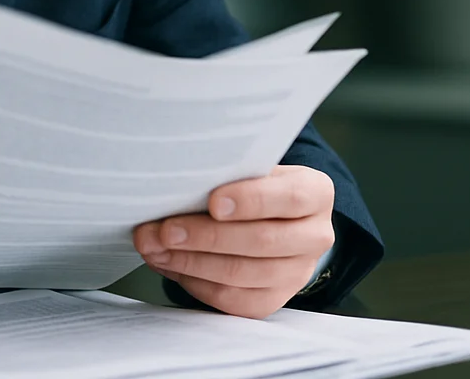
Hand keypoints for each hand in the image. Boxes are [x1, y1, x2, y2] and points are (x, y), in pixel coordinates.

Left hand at [132, 164, 334, 318]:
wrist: (272, 220)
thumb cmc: (251, 185)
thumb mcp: (250, 168)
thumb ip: (226, 173)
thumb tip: (175, 182)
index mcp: (314, 193)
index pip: (290, 198)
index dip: (250, 201)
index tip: (212, 202)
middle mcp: (315, 236)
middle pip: (261, 241)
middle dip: (205, 236)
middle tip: (164, 230)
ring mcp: (297, 273)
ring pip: (243, 274)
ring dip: (190, 262)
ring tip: (154, 247)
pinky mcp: (273, 300)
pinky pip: (233, 299)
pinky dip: (194, 282)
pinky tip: (168, 264)